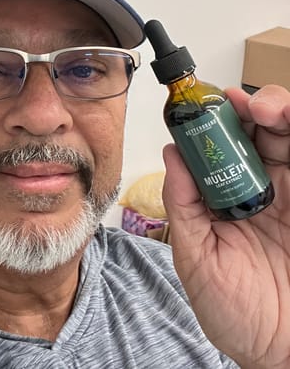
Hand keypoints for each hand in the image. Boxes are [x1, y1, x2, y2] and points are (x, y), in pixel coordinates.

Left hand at [162, 84, 289, 367]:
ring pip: (288, 137)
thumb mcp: (195, 255)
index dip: (211, 123)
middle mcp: (260, 189)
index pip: (218, 148)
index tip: (201, 108)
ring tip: (265, 109)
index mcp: (224, 198)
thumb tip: (171, 154)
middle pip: (258, 132)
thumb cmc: (232, 309)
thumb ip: (182, 204)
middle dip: (249, 108)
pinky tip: (285, 128)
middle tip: (240, 104)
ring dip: (279, 113)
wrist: (278, 350)